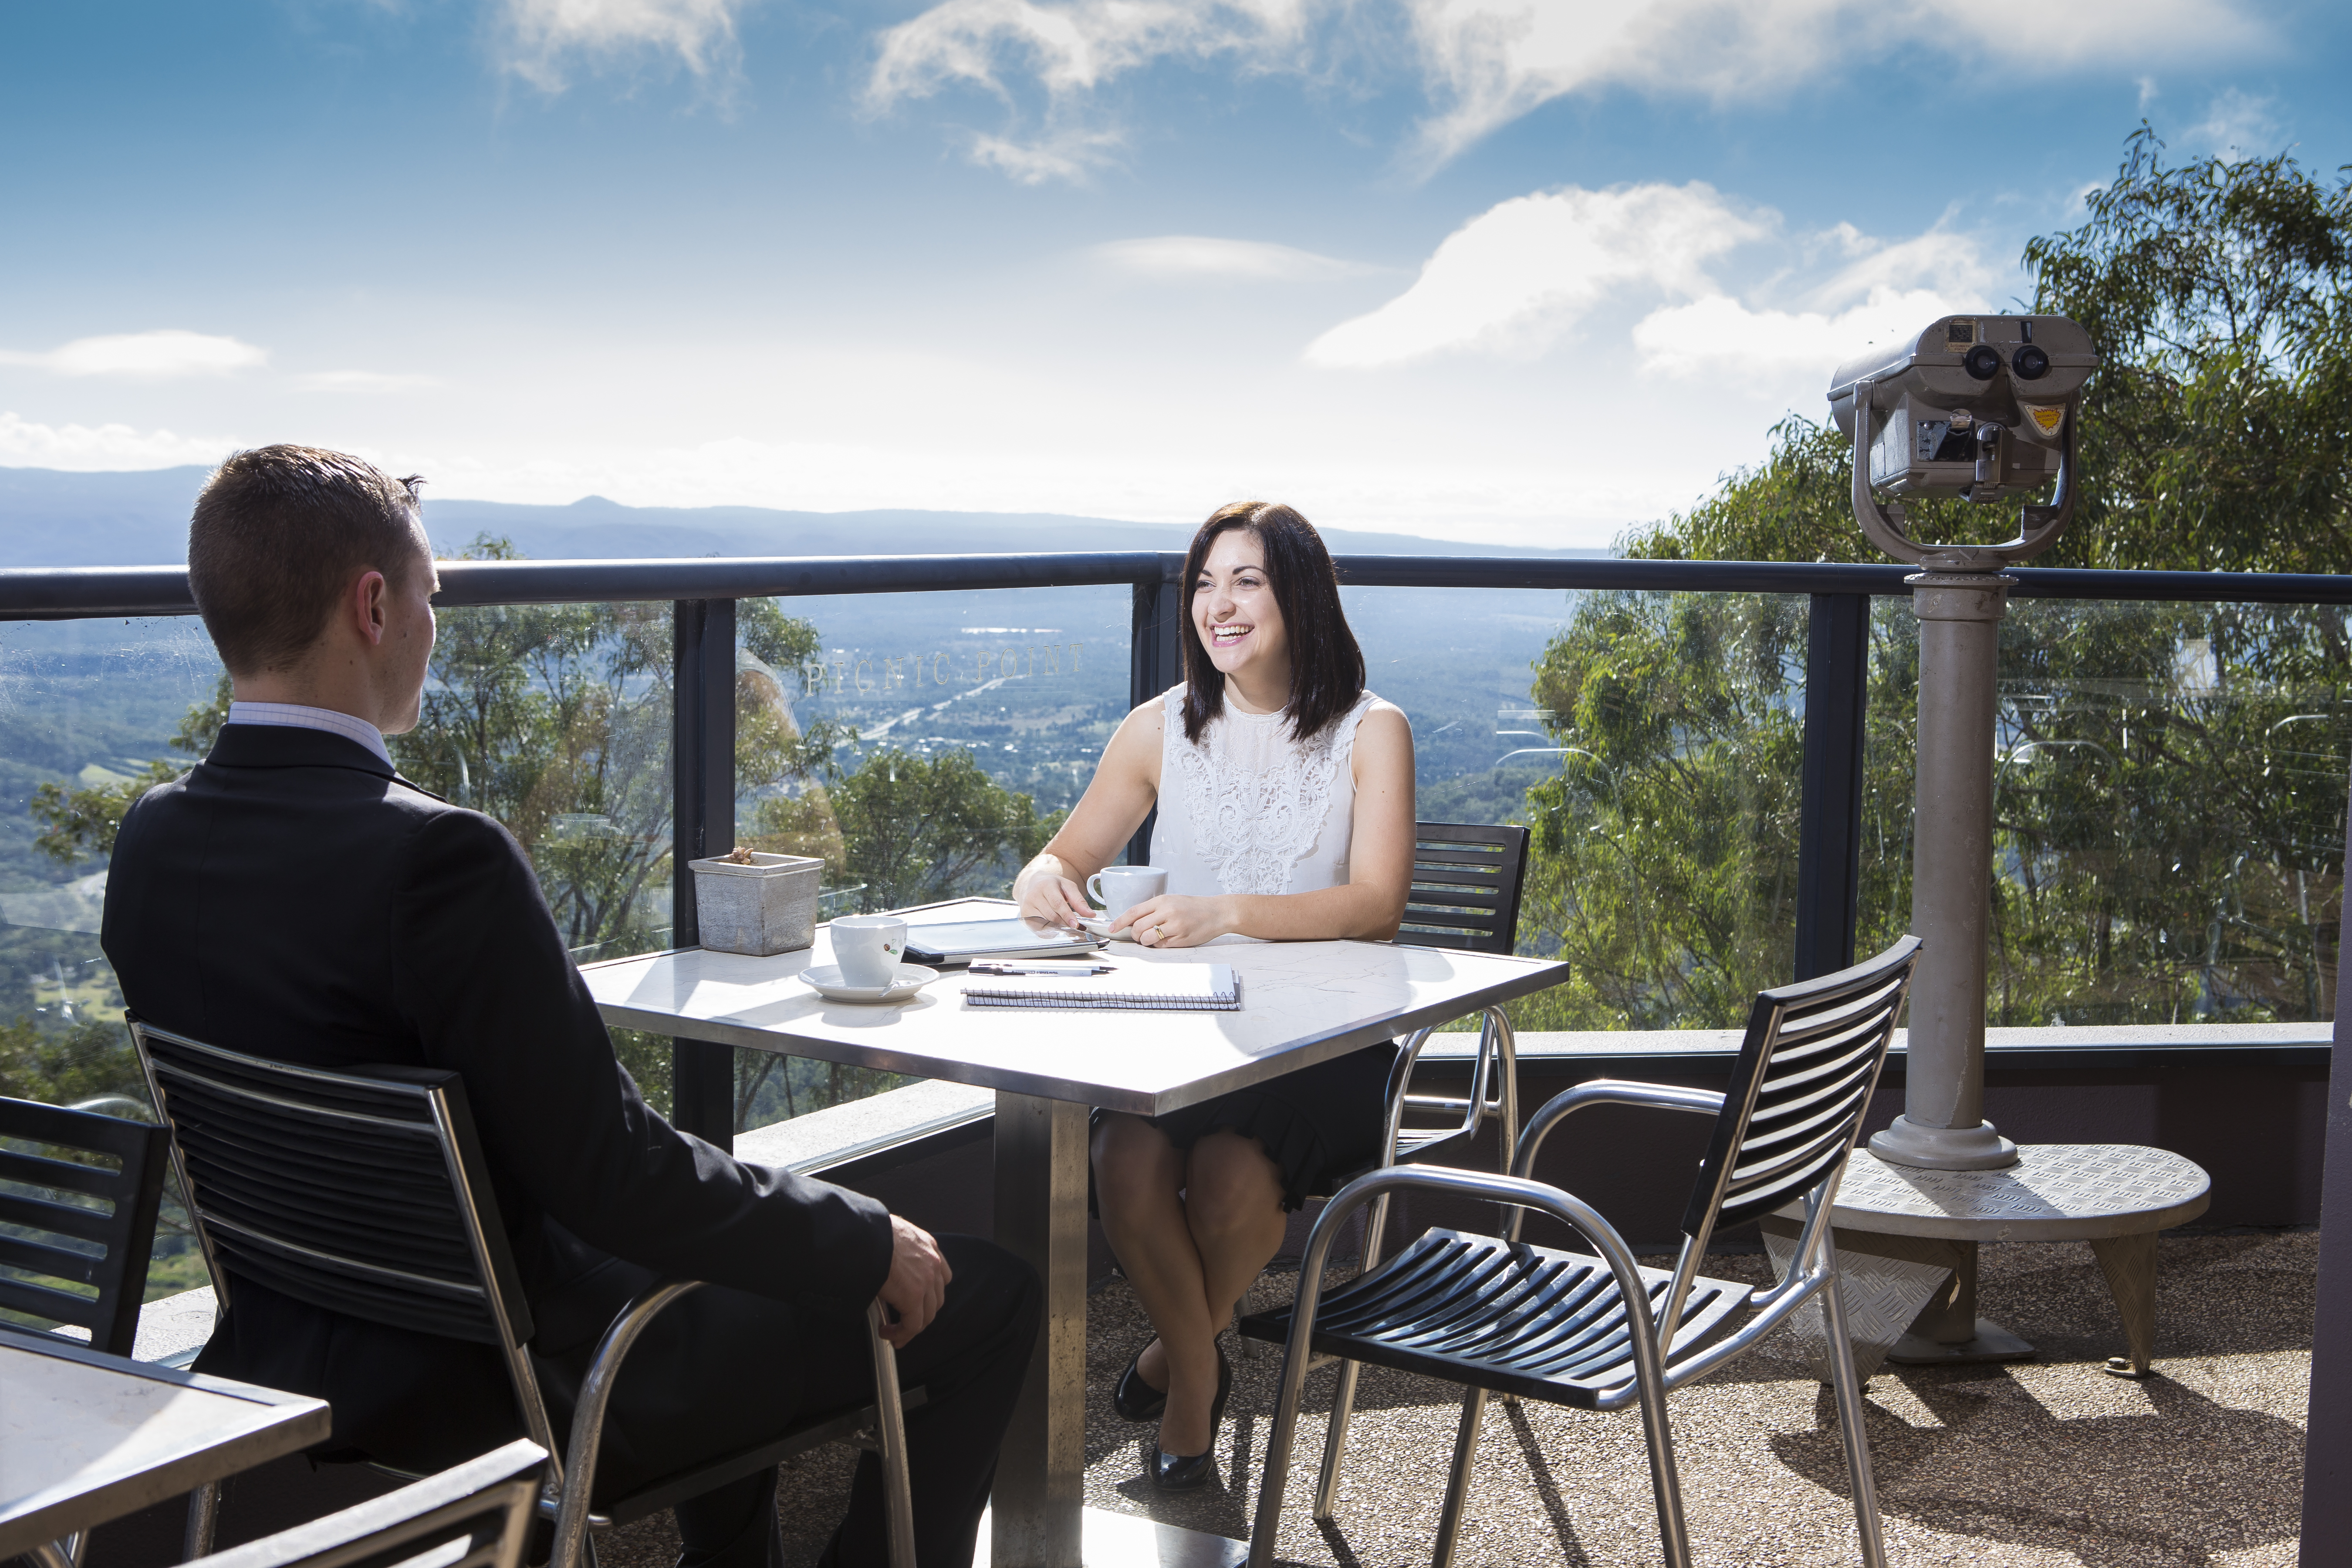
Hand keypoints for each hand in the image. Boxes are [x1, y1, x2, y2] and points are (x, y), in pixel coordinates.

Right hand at [875, 1214, 951, 1347]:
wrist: (861, 1236)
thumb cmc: (869, 1233)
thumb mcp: (892, 1234)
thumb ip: (898, 1250)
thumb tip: (886, 1262)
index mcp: (928, 1245)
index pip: (940, 1277)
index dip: (929, 1295)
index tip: (917, 1304)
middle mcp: (932, 1263)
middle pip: (935, 1300)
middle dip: (920, 1315)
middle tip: (905, 1323)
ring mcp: (925, 1280)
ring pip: (926, 1315)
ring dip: (910, 1327)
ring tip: (894, 1332)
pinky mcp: (913, 1296)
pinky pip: (912, 1325)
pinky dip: (901, 1333)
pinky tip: (887, 1332)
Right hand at [1016, 867, 1092, 929]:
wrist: (1031, 882)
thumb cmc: (1052, 885)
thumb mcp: (1067, 886)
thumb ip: (1079, 900)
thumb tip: (1090, 914)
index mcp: (1046, 885)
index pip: (1057, 903)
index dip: (1067, 916)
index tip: (1076, 924)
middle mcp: (1034, 896)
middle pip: (1052, 916)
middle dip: (1065, 923)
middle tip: (1075, 926)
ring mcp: (1027, 907)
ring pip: (1045, 923)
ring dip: (1057, 926)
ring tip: (1064, 923)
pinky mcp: (1024, 916)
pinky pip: (1038, 929)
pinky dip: (1048, 930)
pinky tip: (1053, 925)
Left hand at [1110, 893, 1227, 947]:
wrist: (1217, 912)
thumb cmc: (1193, 907)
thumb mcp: (1172, 900)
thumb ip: (1153, 909)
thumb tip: (1133, 921)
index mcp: (1162, 900)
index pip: (1134, 911)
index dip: (1120, 921)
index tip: (1112, 928)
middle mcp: (1167, 912)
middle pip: (1138, 927)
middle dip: (1135, 935)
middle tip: (1140, 935)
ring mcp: (1175, 926)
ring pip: (1148, 938)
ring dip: (1145, 941)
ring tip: (1152, 939)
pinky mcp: (1181, 939)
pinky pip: (1161, 946)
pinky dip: (1159, 945)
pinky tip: (1167, 940)